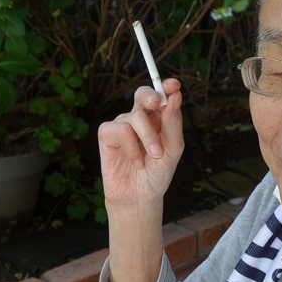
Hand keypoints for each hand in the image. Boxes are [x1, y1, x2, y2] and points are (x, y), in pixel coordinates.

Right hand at [97, 78, 184, 209]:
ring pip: (136, 116)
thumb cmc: (158, 172)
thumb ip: (173, 124)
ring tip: (154, 156)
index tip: (174, 85)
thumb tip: (175, 96)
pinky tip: (136, 162)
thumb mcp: (173, 149)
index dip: (166, 87)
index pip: (161, 95)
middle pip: (143, 94)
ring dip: (148, 137)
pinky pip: (121, 130)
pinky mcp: (107, 134)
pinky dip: (132, 147)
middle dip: (151, 96)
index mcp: (158, 118)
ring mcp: (122, 124)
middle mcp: (140, 117)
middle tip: (157, 103)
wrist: (140, 196)